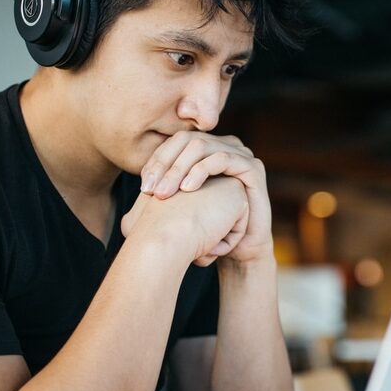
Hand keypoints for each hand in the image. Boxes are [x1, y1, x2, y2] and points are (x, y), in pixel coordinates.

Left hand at [139, 132, 272, 263]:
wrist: (239, 250)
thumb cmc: (208, 229)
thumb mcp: (181, 207)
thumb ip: (164, 191)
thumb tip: (138, 187)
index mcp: (207, 150)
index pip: (175, 143)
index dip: (156, 161)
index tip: (143, 187)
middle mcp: (224, 146)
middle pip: (186, 140)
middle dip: (165, 165)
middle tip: (151, 191)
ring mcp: (240, 154)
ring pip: (202, 146)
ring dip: (179, 169)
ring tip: (165, 193)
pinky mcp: (253, 167)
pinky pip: (223, 158)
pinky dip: (201, 170)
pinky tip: (188, 189)